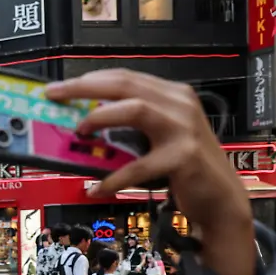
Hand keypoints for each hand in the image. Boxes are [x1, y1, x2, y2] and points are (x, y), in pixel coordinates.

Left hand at [45, 70, 248, 230]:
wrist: (220, 197)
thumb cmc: (184, 168)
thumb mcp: (159, 137)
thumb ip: (131, 126)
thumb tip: (82, 126)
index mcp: (172, 95)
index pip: (125, 77)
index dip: (89, 79)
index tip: (59, 88)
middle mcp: (180, 104)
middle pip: (126, 84)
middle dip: (85, 87)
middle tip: (55, 96)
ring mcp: (184, 128)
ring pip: (136, 109)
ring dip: (100, 117)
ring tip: (78, 131)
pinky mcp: (183, 157)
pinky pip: (138, 166)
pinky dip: (113, 179)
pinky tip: (96, 188)